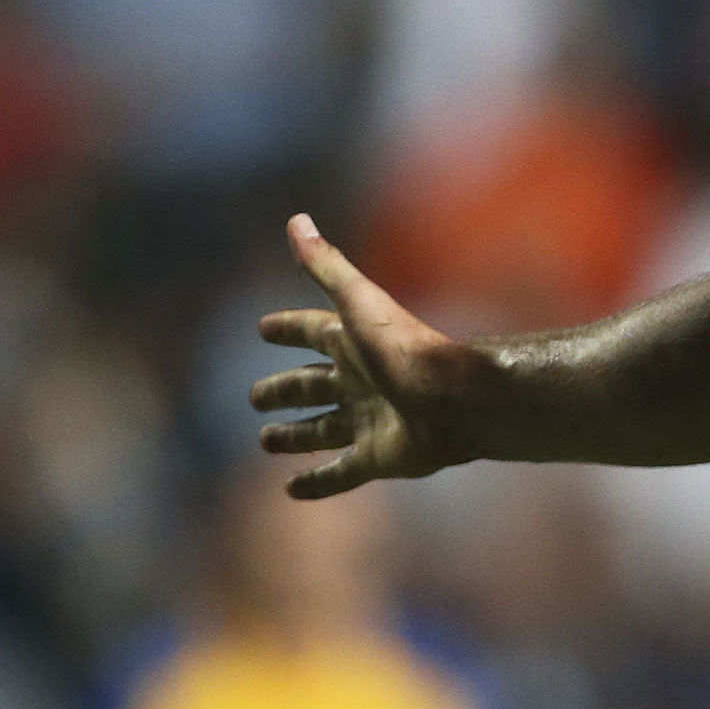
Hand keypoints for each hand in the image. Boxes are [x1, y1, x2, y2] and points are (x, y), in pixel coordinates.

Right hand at [252, 215, 481, 498]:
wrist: (455, 399)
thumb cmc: (406, 347)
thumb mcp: (359, 302)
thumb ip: (327, 266)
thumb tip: (296, 219)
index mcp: (353, 343)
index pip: (312, 331)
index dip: (289, 329)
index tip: (263, 328)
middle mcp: (359, 382)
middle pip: (311, 385)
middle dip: (283, 389)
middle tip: (254, 395)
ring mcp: (368, 422)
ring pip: (322, 431)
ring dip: (295, 436)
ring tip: (266, 440)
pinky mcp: (378, 458)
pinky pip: (340, 474)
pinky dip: (317, 483)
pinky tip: (291, 489)